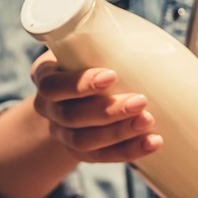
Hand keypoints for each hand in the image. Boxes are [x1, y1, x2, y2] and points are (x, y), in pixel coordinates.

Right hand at [29, 50, 161, 163]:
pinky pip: (101, 157)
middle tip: (141, 101)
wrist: (70, 95)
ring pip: (84, 141)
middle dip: (107, 111)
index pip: (53, 86)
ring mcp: (61, 133)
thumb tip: (150, 40)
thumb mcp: (84, 45)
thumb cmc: (86, 59)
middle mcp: (48, 107)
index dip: (80, 84)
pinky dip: (128, 151)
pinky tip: (152, 142)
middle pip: (71, 116)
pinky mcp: (79, 152)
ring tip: (148, 121)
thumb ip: (103, 41)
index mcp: (45, 76)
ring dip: (119, 133)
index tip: (112, 75)